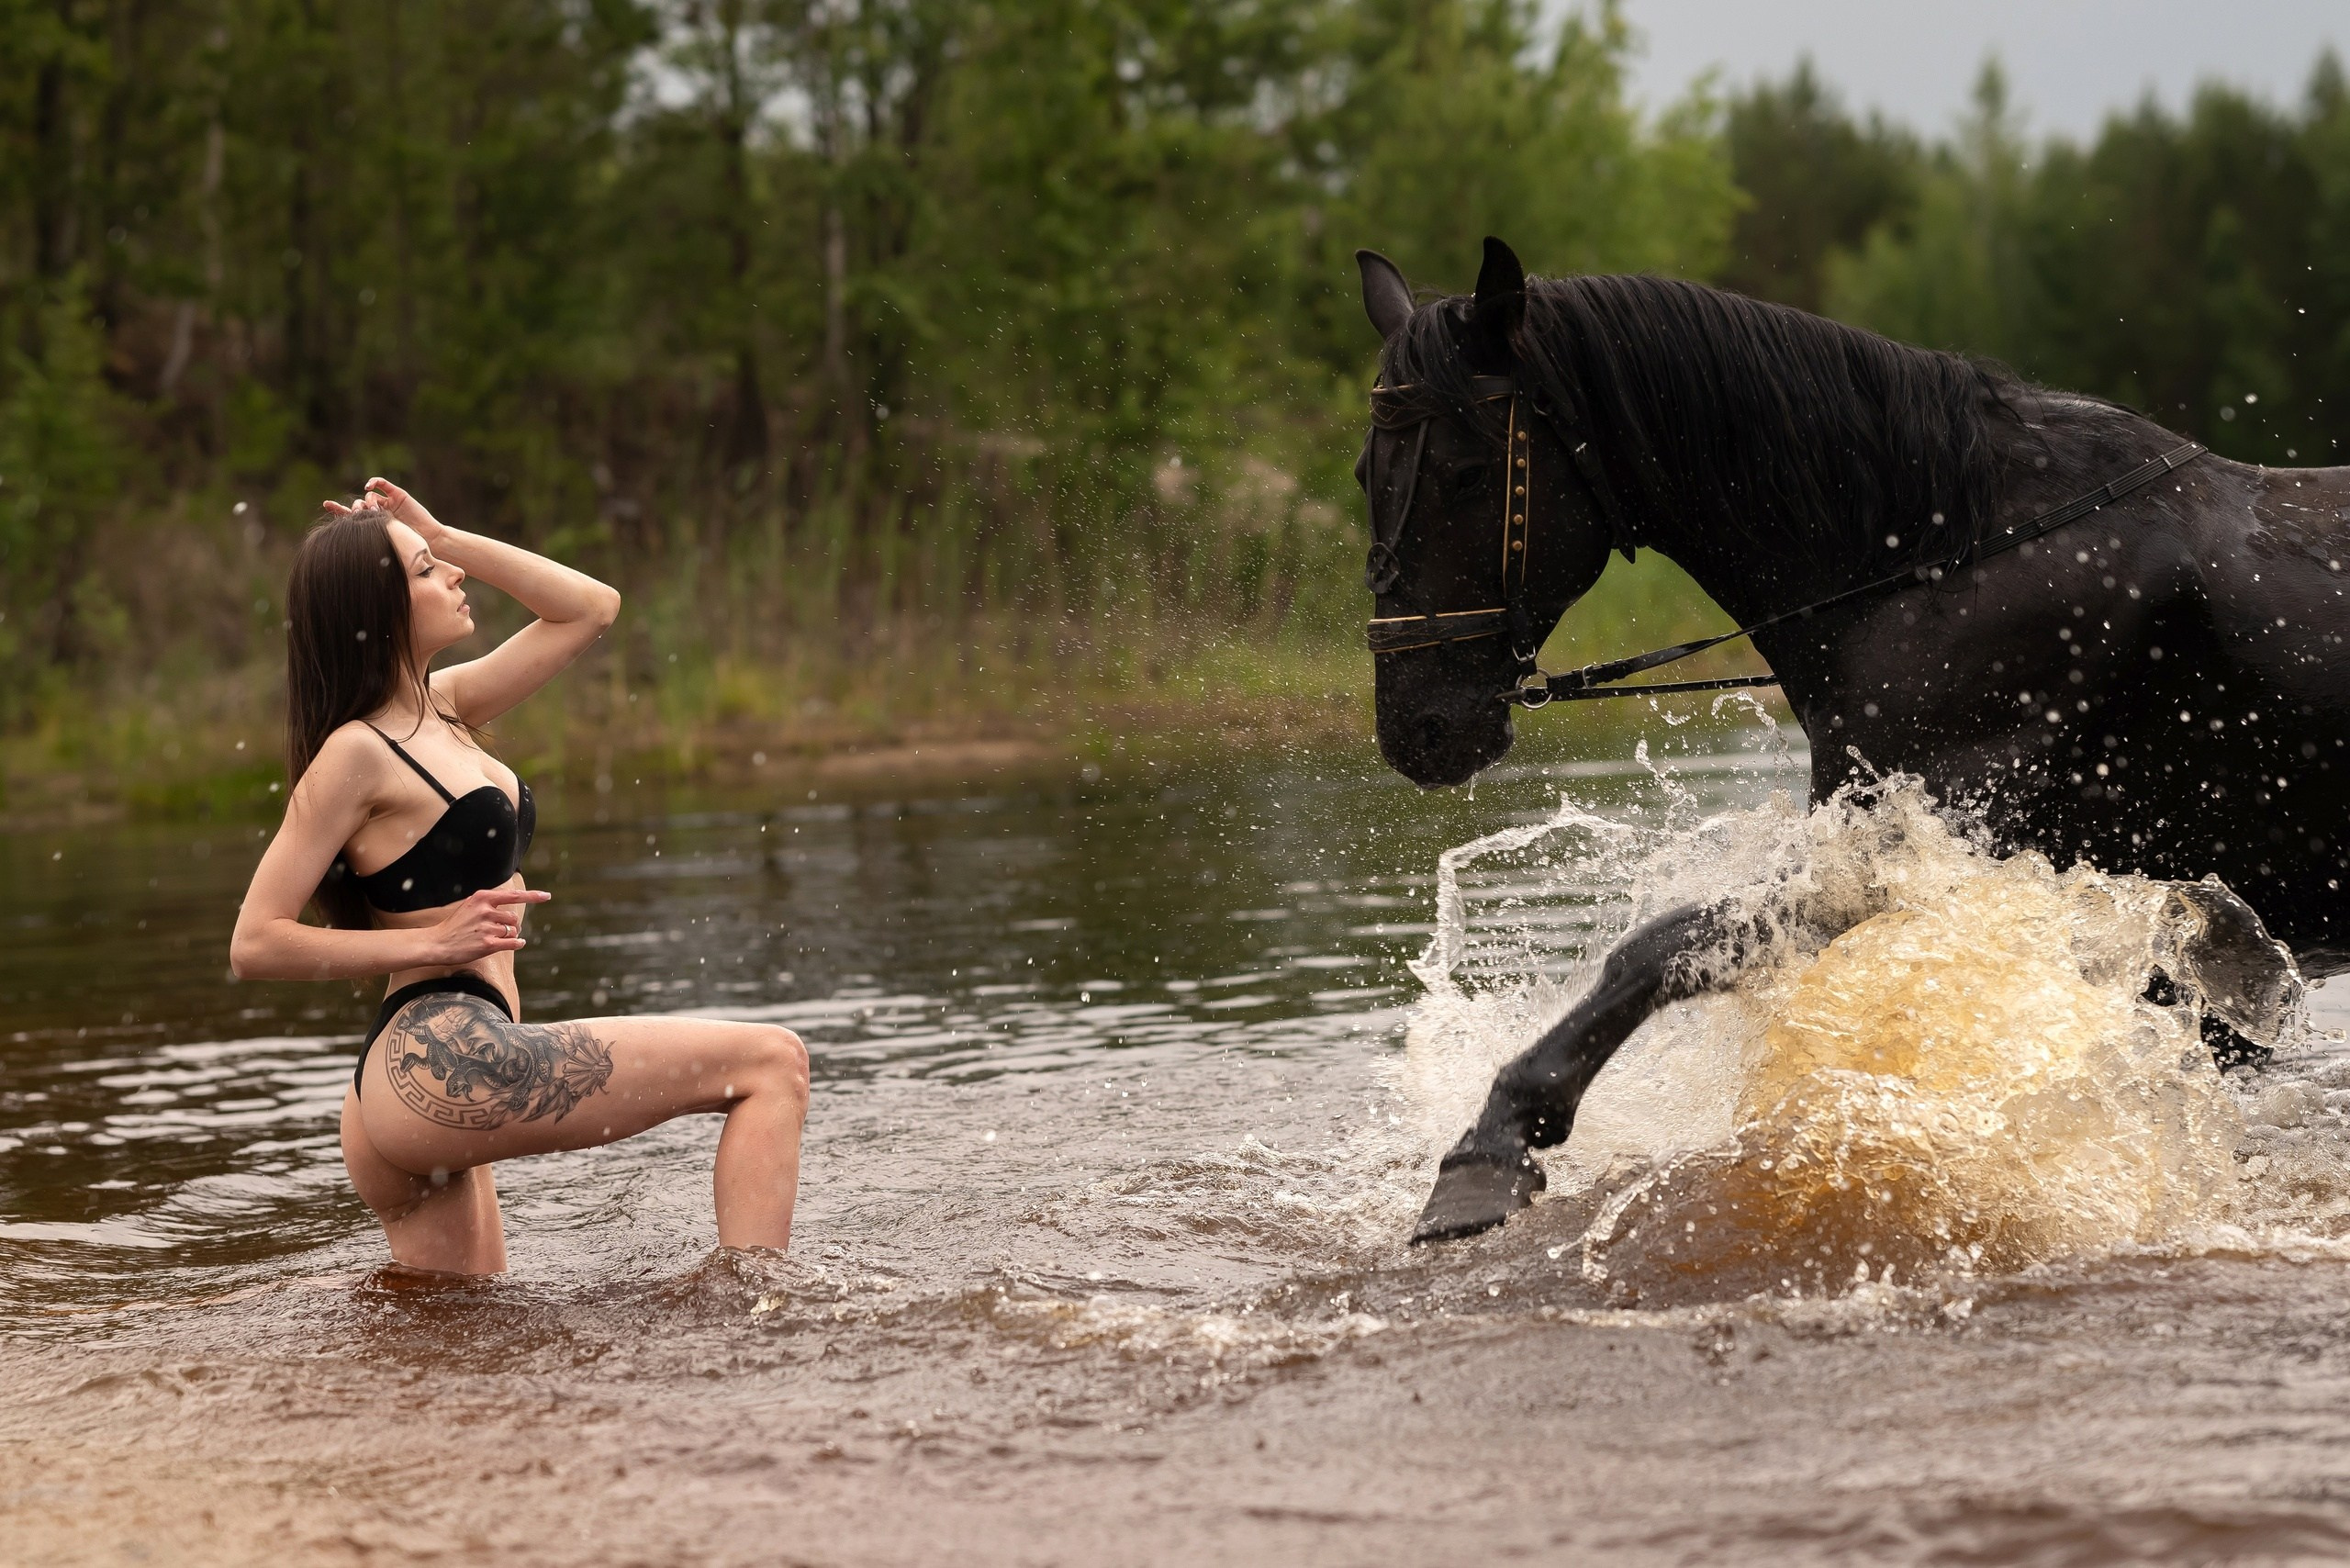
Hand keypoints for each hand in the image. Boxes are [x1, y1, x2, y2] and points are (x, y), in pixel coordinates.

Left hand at [321, 478, 444, 545]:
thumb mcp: (383, 542)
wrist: (428, 540)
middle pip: (359, 504)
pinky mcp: (398, 494)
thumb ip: (369, 537)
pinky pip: (383, 484)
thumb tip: (347, 541)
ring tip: (371, 511)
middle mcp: (379, 512)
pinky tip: (368, 487)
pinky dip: (374, 482)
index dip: (338, 509)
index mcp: (373, 524)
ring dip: (367, 502)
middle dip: (355, 509)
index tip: (326, 504)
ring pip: (370, 496)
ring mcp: (388, 503)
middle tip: (356, 515)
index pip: (351, 515)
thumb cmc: (408, 546)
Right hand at [426, 887, 551, 964]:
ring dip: (509, 936)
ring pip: (512, 931)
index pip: (513, 895)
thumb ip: (489, 904)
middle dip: (511, 925)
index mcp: (482, 898)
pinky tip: (518, 943)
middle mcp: (486, 910)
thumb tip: (512, 909)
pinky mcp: (488, 944)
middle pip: (514, 918)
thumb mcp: (470, 906)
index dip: (533, 896)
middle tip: (500, 931)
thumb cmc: (455, 925)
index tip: (547, 896)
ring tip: (494, 938)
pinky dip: (518, 944)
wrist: (437, 943)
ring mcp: (487, 928)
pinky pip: (513, 943)